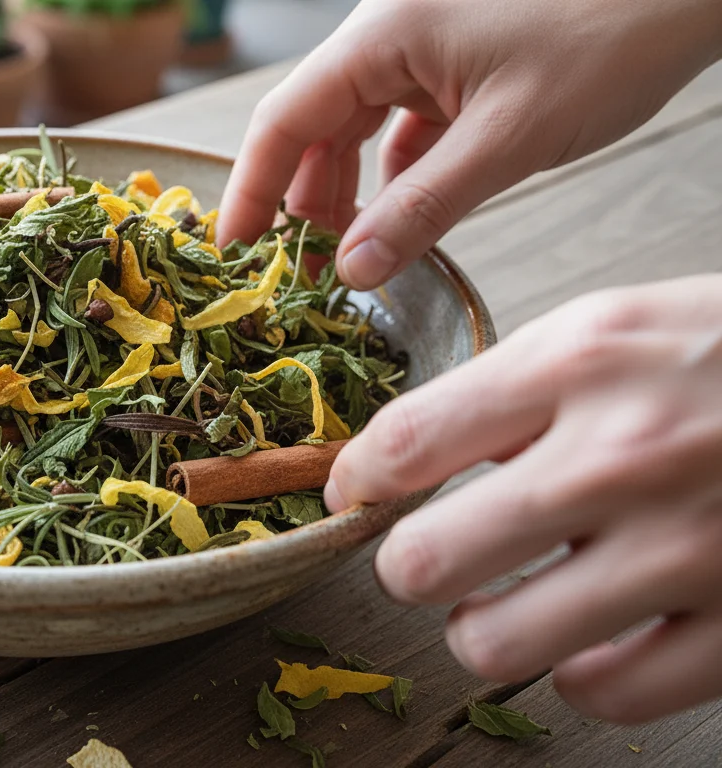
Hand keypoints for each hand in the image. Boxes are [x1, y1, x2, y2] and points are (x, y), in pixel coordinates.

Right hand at [218, 0, 721, 288]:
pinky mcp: (456, 57)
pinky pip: (404, 119)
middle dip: (303, 199)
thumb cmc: (610, 33)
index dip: (251, 190)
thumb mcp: (508, 140)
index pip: (284, 120)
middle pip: (314, 124)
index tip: (233, 253)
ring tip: (351, 250)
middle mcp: (388, 33)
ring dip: (349, 187)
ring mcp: (422, 42)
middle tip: (302, 270)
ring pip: (356, 124)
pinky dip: (398, 169)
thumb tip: (352, 271)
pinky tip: (406, 212)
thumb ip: (422, 209)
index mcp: (381, 36)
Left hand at [324, 275, 721, 722]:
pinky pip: (602, 692)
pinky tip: (595, 636)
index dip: (355, 481)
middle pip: (425, 561)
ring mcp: (687, 549)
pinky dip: (581, 671)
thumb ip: (519, 385)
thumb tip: (409, 454)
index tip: (354, 495)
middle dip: (412, 564)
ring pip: (495, 642)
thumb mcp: (625, 322)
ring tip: (506, 601)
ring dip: (483, 628)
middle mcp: (622, 457)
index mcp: (583, 362)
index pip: (405, 442)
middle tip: (435, 555)